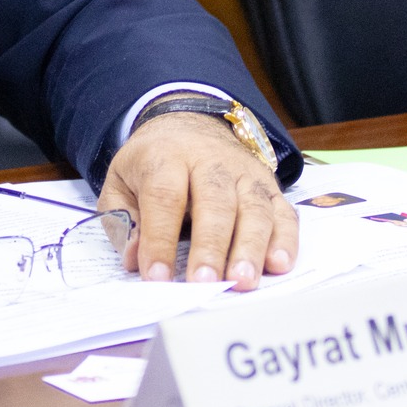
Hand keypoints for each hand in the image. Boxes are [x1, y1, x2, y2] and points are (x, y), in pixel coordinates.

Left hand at [98, 110, 297, 291]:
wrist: (190, 123)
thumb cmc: (153, 162)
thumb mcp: (121, 180)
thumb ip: (123, 219)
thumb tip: (133, 258)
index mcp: (166, 157)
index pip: (164, 198)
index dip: (160, 239)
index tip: (157, 278)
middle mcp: (210, 161)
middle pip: (214, 203)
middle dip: (210, 247)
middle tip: (205, 284)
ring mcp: (245, 173)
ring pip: (253, 209)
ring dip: (250, 248)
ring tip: (242, 281)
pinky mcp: (269, 186)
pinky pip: (283, 212)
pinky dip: (285, 239)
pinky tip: (279, 264)